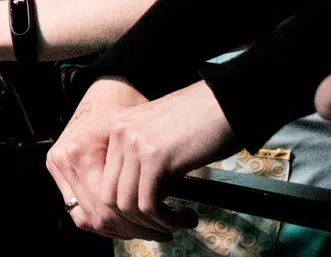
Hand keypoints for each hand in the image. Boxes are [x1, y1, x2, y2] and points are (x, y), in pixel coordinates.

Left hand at [99, 81, 228, 235]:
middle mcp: (119, 132)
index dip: (123, 210)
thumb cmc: (202, 122)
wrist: (227, 102)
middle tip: (164, 229)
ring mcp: (135, 143)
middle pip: (109, 196)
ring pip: (126, 205)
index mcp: (117, 128)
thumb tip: (141, 204)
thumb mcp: (160, 140)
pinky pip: (149, 204)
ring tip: (179, 224)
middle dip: (136, 222)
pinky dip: (167, 220)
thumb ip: (144, 164)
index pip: (103, 180)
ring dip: (154, 225)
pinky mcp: (156, 156)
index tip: (148, 221)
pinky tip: (187, 217)